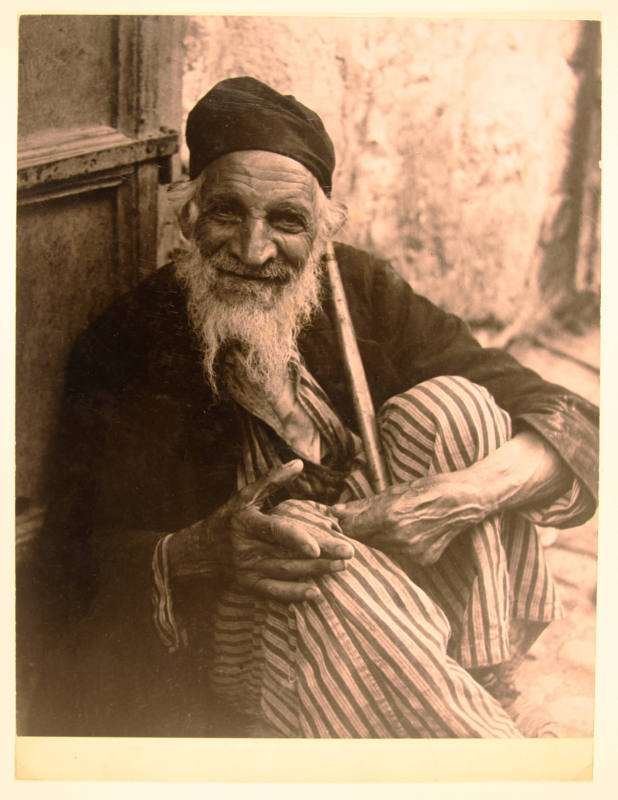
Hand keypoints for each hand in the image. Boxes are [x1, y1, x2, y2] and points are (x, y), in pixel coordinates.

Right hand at [168, 460, 353, 601]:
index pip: (274, 531)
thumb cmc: (227, 517)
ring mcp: (247, 570)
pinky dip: (295, 594)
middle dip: (320, 556)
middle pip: (287, 554)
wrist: (199, 551)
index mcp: (246, 523)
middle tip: (349, 553)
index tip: (318, 546)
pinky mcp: (249, 585)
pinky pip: (274, 592)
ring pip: (285, 573)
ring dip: (315, 572)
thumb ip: (272, 480)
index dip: (296, 539)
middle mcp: (246, 548)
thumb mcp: (245, 496)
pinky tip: (317, 594)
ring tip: (341, 567)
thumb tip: (298, 463)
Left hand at [331, 472, 486, 565]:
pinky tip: (402, 533)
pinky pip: (397, 555)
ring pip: (379, 549)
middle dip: (357, 531)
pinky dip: (394, 545)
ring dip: (374, 539)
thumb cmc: (430, 488)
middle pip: (364, 541)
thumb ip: (363, 504)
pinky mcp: (422, 561)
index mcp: (390, 517)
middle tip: (357, 521)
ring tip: (384, 524)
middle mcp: (400, 539)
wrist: (466, 500)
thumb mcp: (394, 490)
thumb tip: (336, 511)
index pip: (352, 528)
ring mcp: (412, 553)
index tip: (337, 519)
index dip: (342, 524)